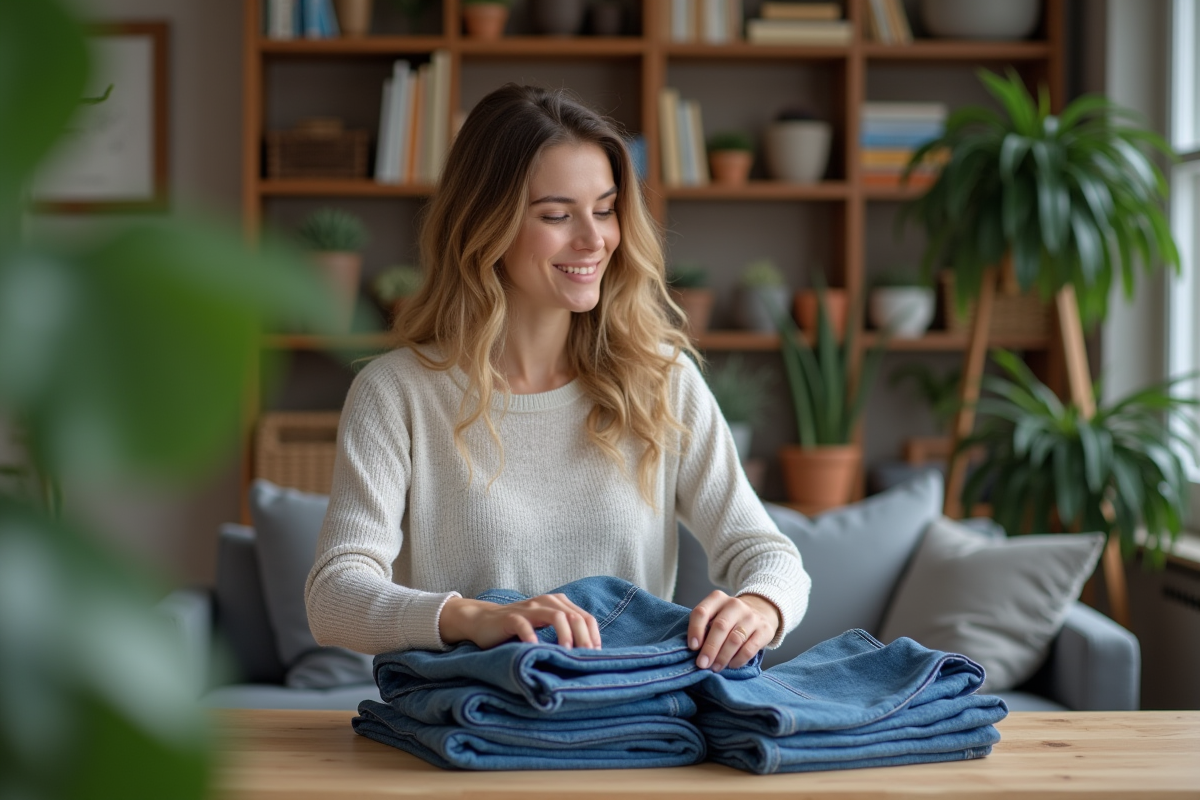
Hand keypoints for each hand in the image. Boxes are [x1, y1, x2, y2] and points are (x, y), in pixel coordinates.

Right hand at [439, 593, 601, 649]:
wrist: (483, 621)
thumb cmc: (518, 628)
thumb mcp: (544, 627)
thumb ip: (562, 632)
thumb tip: (587, 654)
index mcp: (557, 603)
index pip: (585, 617)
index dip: (593, 636)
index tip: (595, 656)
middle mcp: (546, 602)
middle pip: (574, 615)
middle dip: (584, 637)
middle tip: (586, 657)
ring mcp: (528, 608)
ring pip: (555, 615)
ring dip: (565, 635)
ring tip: (567, 652)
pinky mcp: (511, 618)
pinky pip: (525, 625)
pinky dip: (533, 637)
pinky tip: (536, 649)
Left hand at [688, 591, 780, 672]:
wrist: (760, 610)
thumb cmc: (729, 617)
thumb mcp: (715, 614)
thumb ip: (704, 627)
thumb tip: (695, 650)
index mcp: (717, 599)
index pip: (702, 612)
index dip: (695, 630)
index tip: (693, 647)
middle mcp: (735, 605)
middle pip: (720, 627)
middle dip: (709, 648)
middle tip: (702, 664)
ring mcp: (752, 617)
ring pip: (735, 639)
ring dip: (723, 656)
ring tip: (715, 667)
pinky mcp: (765, 630)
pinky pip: (750, 648)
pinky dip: (739, 659)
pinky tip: (732, 665)